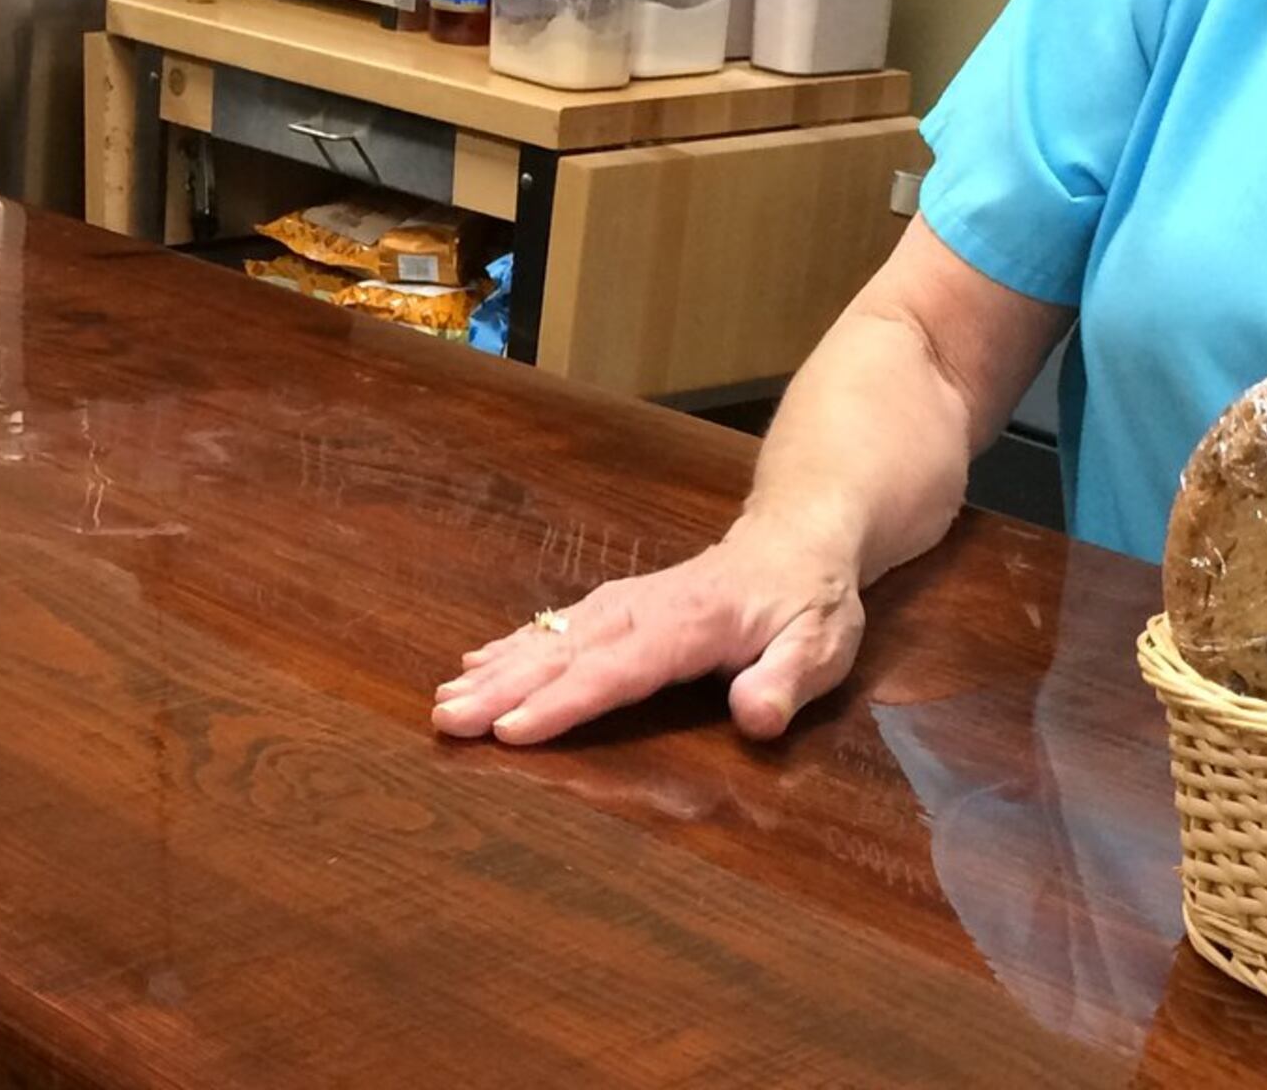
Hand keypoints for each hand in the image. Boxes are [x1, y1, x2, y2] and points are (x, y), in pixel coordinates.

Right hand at [429, 525, 864, 744]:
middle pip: (566, 651)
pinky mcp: (615, 604)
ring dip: (496, 668)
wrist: (797, 537)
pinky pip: (555, 625)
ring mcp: (624, 603)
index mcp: (691, 624)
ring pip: (551, 636)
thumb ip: (787, 681)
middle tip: (447, 718)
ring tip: (445, 698)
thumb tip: (756, 718)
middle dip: (503, 687)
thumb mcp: (821, 646)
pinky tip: (475, 663)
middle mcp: (644, 609)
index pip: (618, 669)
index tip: (512, 729)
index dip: (564, 701)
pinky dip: (511, 644)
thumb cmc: (810, 602)